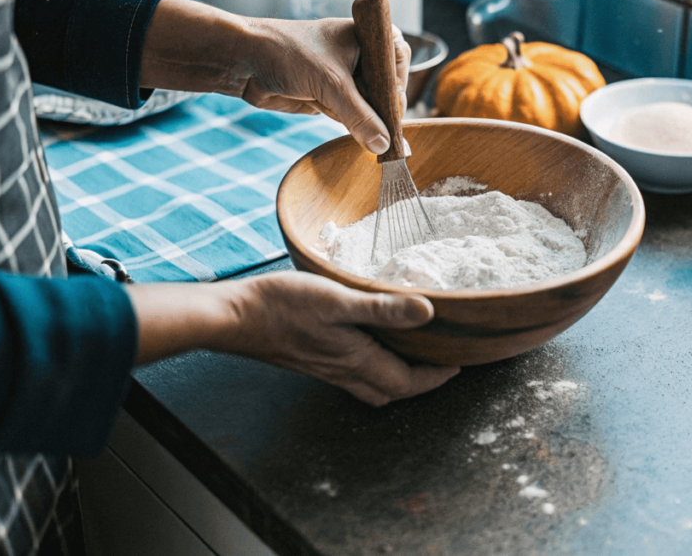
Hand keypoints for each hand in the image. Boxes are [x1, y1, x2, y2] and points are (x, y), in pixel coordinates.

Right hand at [127, 271, 459, 405]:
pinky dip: (369, 367)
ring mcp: (323, 368)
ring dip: (394, 378)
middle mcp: (342, 370)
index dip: (436, 377)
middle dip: (419, 383)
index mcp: (356, 359)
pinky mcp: (309, 359)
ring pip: (369, 386)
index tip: (458, 364)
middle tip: (440, 364)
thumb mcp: (337, 300)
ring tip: (410, 356)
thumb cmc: (282, 306)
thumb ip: (382, 308)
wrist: (233, 317)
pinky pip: (349, 375)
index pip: (407, 382)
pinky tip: (366, 344)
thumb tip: (428, 313)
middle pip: (390, 391)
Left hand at [139, 0, 410, 154]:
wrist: (245, 61)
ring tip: (386, 148)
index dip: (398, 88)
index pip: (397, 62)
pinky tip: (369, 144)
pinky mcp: (330, 96)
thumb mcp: (331, 85)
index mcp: (366, 36)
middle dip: (386, 112)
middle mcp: (359, 54)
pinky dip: (358, 129)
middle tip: (393, 140)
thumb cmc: (288, 54)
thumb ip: (360, 116)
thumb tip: (384, 144)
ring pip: (369, 104)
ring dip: (373, 125)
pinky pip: (352, 115)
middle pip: (385, 87)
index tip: (395, 113)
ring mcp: (344, 77)